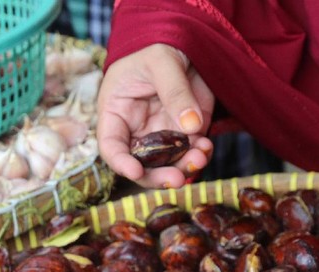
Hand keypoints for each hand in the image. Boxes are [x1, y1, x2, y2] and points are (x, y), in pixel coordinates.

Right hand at [97, 44, 214, 187]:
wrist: (183, 44)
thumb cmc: (157, 47)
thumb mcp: (161, 61)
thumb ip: (174, 92)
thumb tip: (191, 126)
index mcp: (116, 114)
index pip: (112, 146)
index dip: (121, 163)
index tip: (136, 171)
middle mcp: (136, 132)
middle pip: (141, 165)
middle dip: (158, 176)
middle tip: (176, 180)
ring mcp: (162, 136)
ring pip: (168, 164)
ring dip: (183, 168)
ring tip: (200, 157)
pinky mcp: (185, 134)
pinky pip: (191, 153)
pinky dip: (200, 155)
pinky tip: (206, 147)